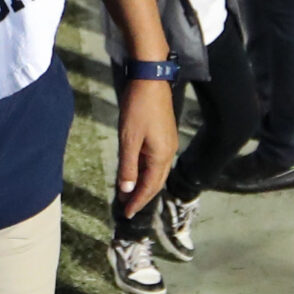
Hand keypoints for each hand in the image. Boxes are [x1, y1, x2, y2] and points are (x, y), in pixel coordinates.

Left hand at [115, 76, 178, 216]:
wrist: (150, 80)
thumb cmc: (138, 108)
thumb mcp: (128, 140)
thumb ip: (127, 167)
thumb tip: (126, 191)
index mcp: (161, 156)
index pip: (149, 187)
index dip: (137, 201)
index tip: (126, 214)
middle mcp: (168, 153)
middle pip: (155, 182)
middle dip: (141, 196)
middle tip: (126, 208)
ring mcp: (167, 144)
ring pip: (155, 172)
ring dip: (142, 184)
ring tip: (127, 194)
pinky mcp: (163, 136)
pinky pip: (154, 161)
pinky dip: (144, 170)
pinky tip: (133, 172)